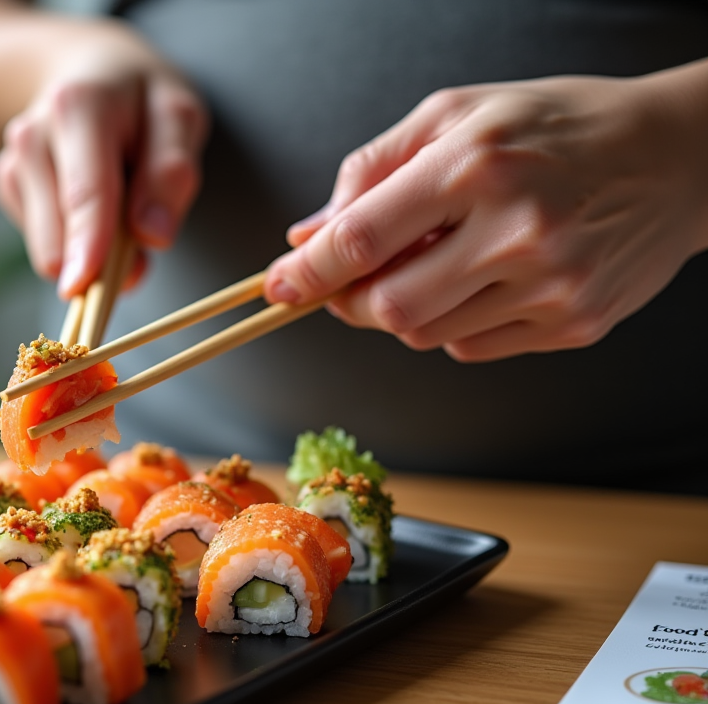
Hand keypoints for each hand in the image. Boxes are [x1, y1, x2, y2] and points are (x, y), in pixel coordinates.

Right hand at [0, 33, 208, 298]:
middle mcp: (32, 135)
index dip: (88, 246)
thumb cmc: (139, 100)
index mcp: (79, 107)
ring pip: (49, 249)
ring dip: (92, 251)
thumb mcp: (177, 117)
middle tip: (143, 238)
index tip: (82, 287)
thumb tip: (152, 237)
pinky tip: (87, 200)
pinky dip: (74, 239)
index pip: (86, 193)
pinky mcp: (7, 188)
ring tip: (119, 202)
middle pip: (59, 233)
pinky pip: (45, 244)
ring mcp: (13, 163)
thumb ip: (172, 173)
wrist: (84, 71)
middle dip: (104, 261)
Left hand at [264, 67, 707, 361]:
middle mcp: (517, 230)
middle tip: (350, 281)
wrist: (678, 158)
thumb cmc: (555, 126)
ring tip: (436, 262)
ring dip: (403, 310)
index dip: (308, 271)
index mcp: (477, 165)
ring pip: (425, 335)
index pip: (364, 237)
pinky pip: (471, 348)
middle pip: (389, 308)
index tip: (276, 286)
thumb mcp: (458, 114)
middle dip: (351, 302)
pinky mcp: (574, 324)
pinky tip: (482, 280)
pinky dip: (453, 324)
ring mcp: (552, 285)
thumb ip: (372, 171)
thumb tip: (307, 234)